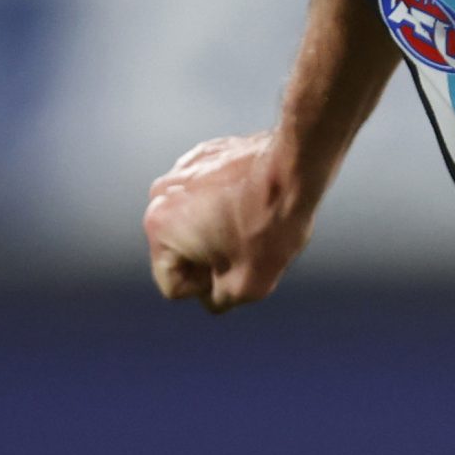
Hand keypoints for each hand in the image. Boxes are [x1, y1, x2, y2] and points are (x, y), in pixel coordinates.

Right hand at [143, 133, 311, 312]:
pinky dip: (227, 201)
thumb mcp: (249, 284)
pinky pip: (209, 193)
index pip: (174, 286)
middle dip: (212, 258)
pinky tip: (255, 199)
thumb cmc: (272, 222)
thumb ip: (220, 300)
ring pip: (195, 221)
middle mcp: (159, 195)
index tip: (236, 267)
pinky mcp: (205, 154)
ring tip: (254, 222)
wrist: (296, 166)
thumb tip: (212, 296)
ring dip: (219, 230)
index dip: (209, 288)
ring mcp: (181, 170)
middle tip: (248, 247)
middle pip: (181, 251)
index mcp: (158, 228)